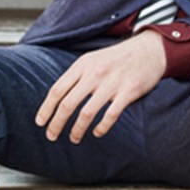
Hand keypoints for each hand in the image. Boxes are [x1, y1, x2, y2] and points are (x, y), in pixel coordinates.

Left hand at [35, 31, 166, 143]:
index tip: (40, 123)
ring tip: (74, 138)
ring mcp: (111, 83)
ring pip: (86, 113)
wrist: (148, 50)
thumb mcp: (92, 60)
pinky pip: (110, 115)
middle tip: (51, 135)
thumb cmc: (117, 58)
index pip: (57, 89)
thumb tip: (57, 99)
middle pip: (68, 103)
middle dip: (56, 123)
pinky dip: (101, 128)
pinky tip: (97, 133)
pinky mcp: (128, 92)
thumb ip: (76, 76)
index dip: (46, 108)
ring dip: (77, 130)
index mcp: (82, 65)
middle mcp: (94, 74)